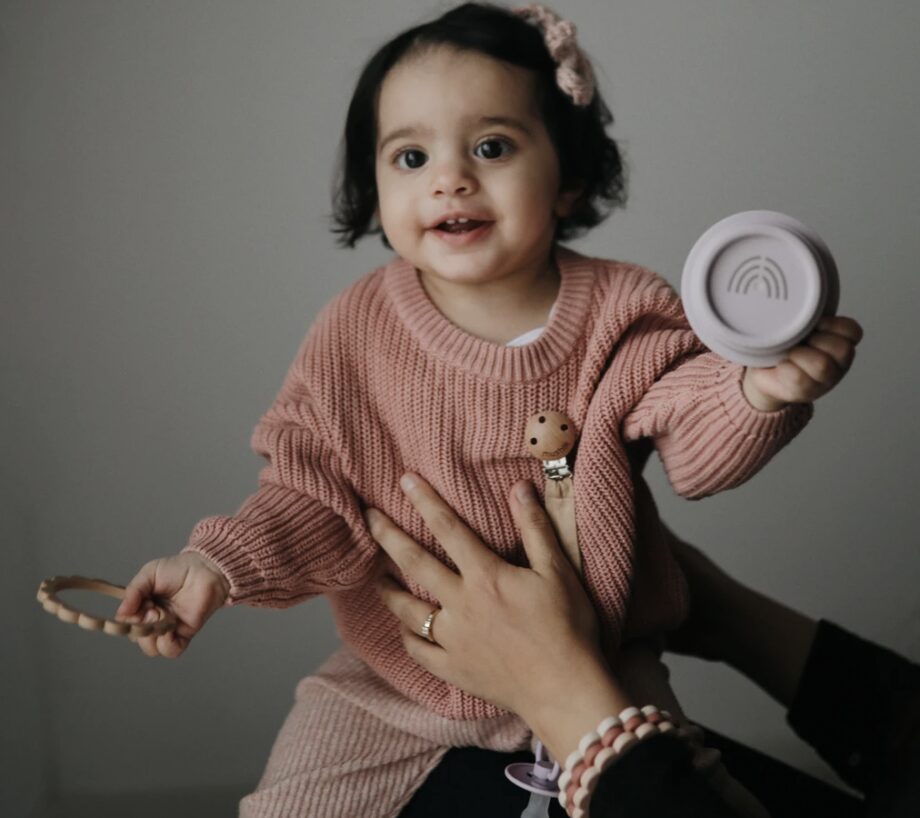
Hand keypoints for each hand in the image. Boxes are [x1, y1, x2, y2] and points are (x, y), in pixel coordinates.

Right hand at [115, 552, 229, 657]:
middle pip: (137, 638)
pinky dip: (167, 644)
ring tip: (162, 616)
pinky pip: (171, 650)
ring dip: (153, 636)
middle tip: (153, 609)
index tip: (141, 606)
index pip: (127, 624)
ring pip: (151, 648)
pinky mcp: (185, 633)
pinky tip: (170, 629)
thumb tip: (121, 614)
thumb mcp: (149, 574)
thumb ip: (133, 592)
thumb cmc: (179, 568)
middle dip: (141, 627)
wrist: (206, 570)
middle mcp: (154, 620)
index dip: (129, 620)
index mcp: (142, 606)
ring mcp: (169, 628)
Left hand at [365, 475, 612, 718]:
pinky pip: (418, 651)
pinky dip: (407, 637)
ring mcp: (452, 639)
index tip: (404, 480)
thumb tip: (519, 487)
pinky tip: (402, 629)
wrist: (564, 690)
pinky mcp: (453, 669)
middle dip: (388, 536)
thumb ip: (535, 528)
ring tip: (375, 576)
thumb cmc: (567, 628)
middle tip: (368, 517)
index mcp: (485, 576)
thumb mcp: (557, 571)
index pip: (448, 529)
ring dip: (388, 590)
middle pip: (415, 563)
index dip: (425, 501)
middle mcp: (461, 604)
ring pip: (407, 610)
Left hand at [742, 315, 862, 410]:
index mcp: (840, 341)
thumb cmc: (781, 346)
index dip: (832, 324)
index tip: (814, 324)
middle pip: (842, 349)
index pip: (852, 331)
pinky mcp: (806, 393)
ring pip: (822, 365)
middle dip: (816, 340)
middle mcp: (838, 363)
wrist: (763, 374)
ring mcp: (825, 380)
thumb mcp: (797, 325)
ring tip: (789, 353)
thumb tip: (791, 286)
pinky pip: (799, 378)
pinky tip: (781, 365)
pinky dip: (787, 368)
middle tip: (799, 341)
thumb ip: (804, 312)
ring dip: (800, 355)